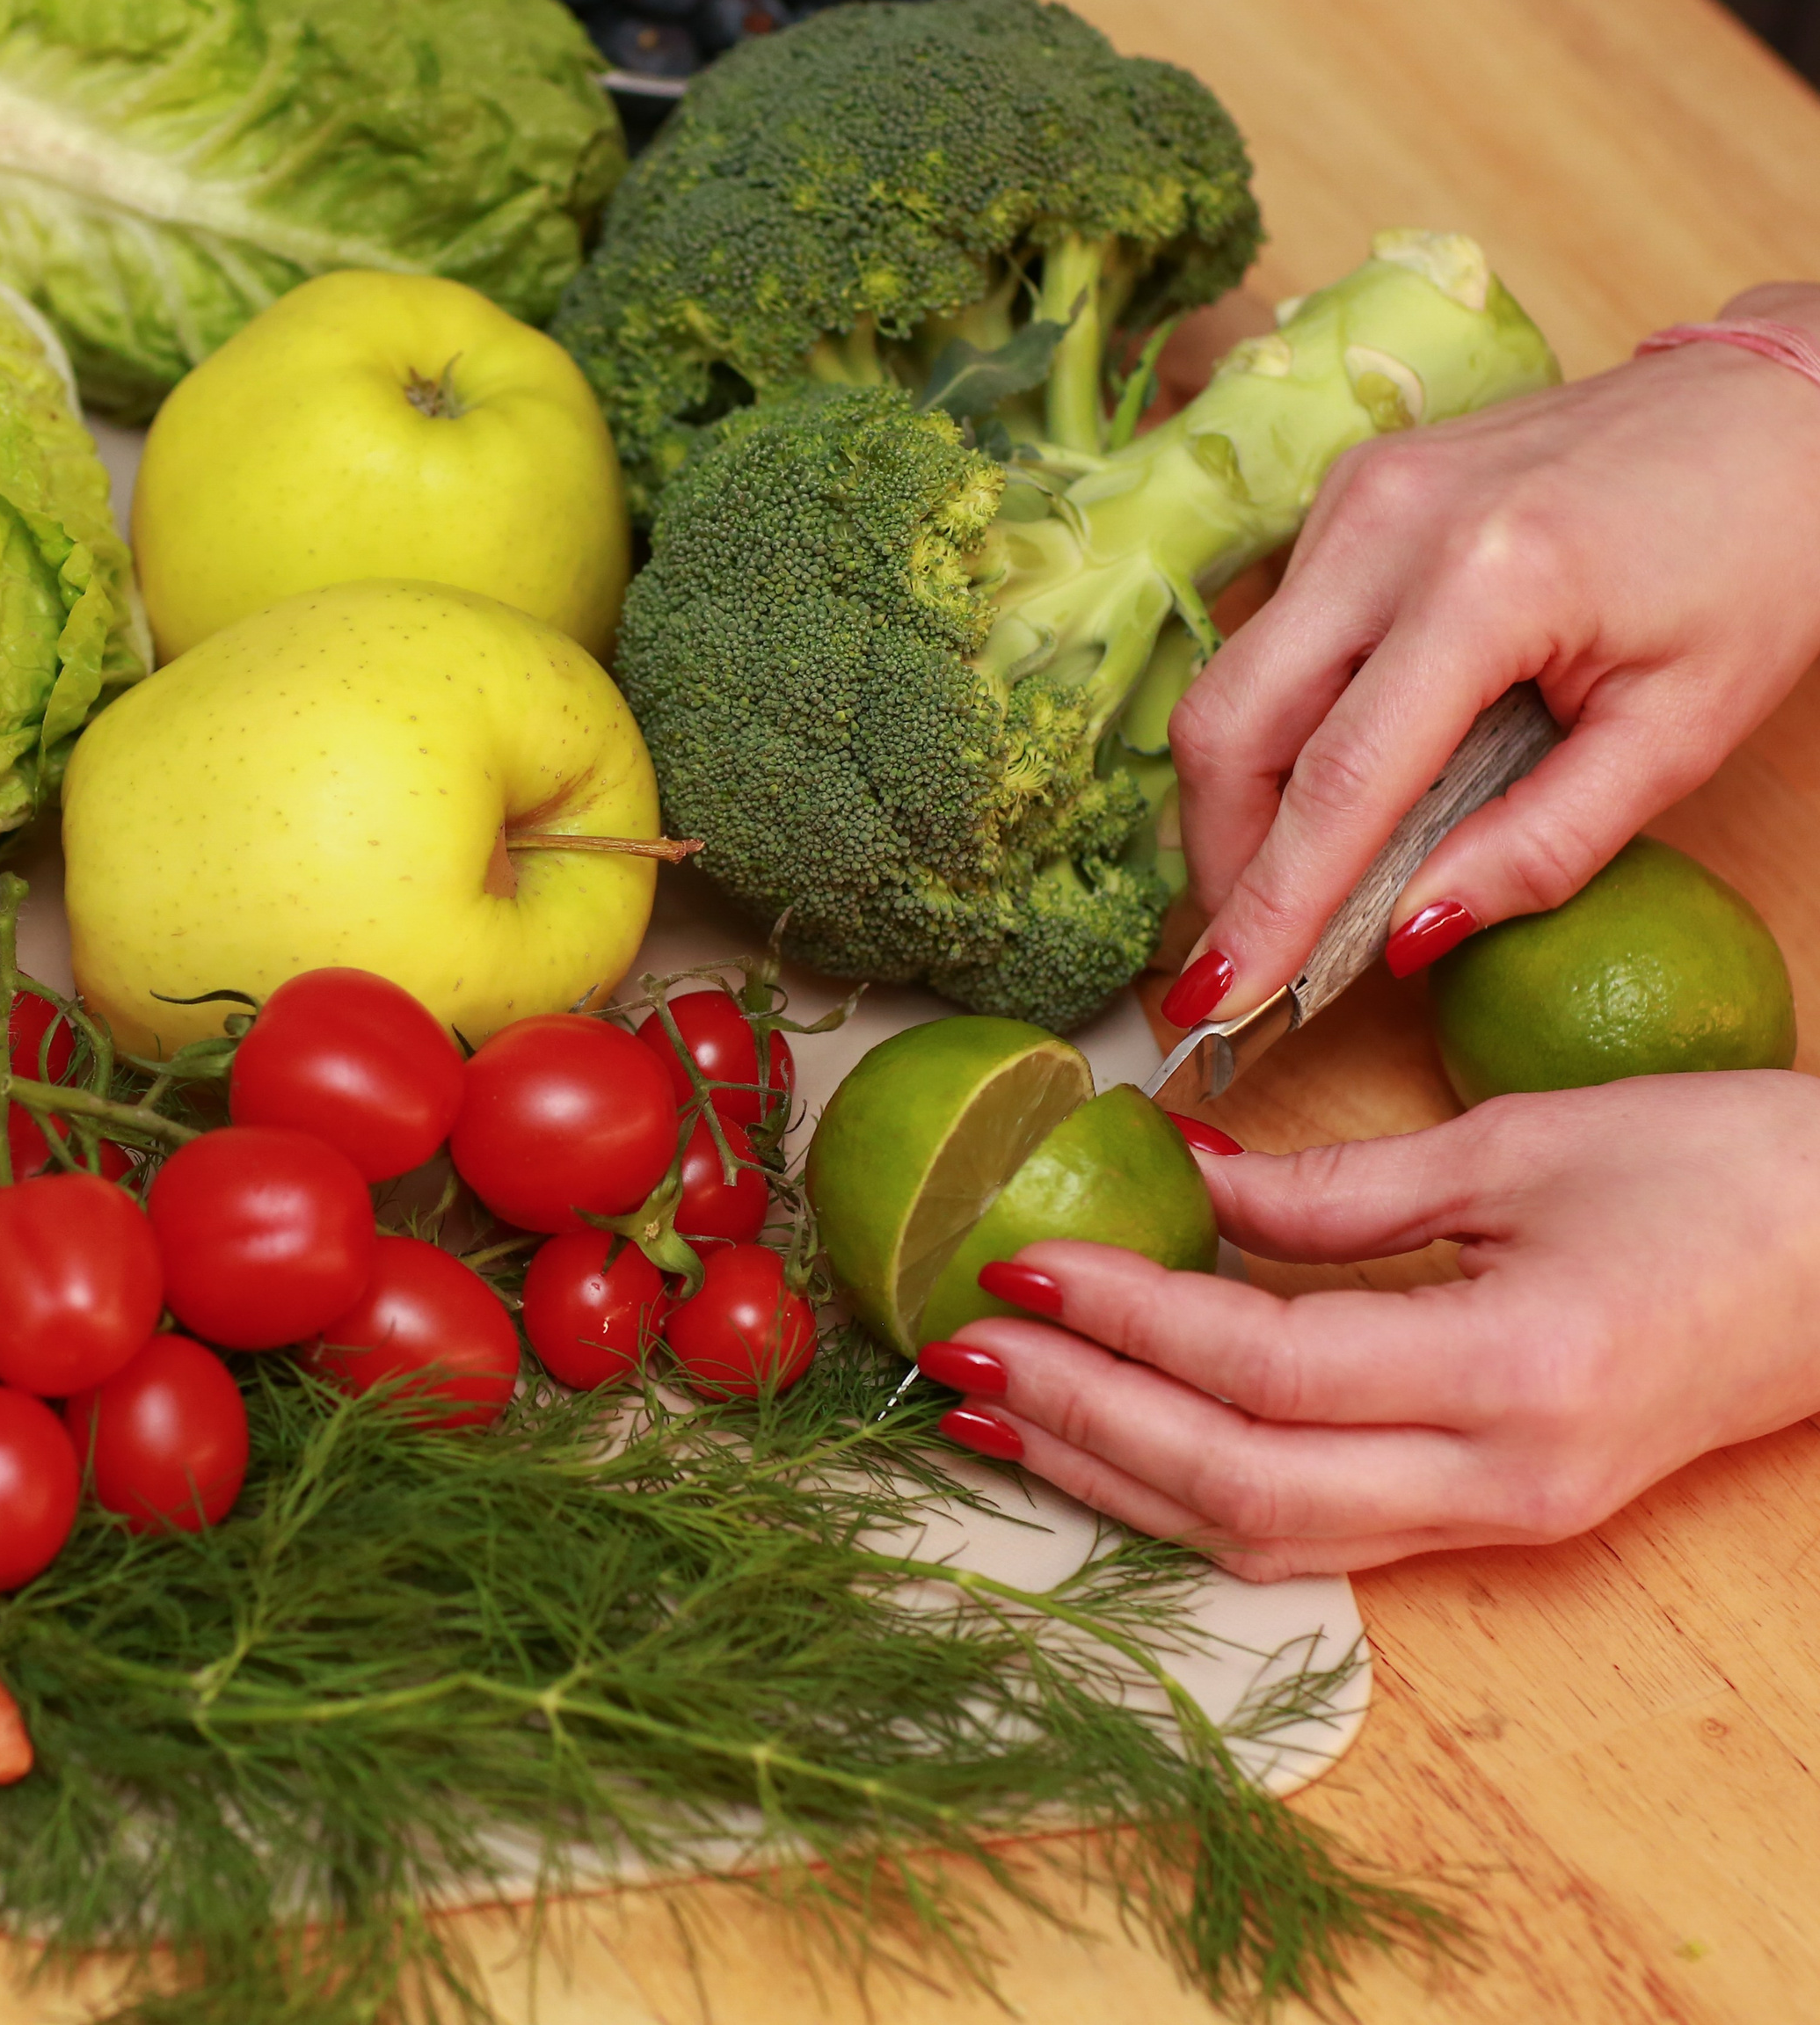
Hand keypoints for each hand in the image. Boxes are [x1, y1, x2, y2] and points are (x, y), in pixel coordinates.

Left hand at [916, 1071, 1819, 1578]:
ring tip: (996, 1414)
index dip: (1124, 1318)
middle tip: (955, 1350)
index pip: (1263, 1367)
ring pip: (1268, 1533)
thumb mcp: (1515, 1147)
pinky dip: (1197, 1492)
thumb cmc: (1725, 1174)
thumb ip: (1331, 1186)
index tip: (1010, 1262)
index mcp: (1514, 1374)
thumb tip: (1177, 1177)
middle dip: (1084, 1419)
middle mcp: (1501, 1482)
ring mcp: (1502, 1520)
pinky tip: (1117, 1443)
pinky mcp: (1498, 1516)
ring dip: (1118, 1475)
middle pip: (1241, 1485)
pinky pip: (1317, 1531)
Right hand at [1161, 282, 1819, 1022]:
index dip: (1268, 905)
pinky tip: (1335, 777)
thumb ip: (1542, 847)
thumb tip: (1406, 937)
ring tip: (1292, 878)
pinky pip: (1273, 635)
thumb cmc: (1762, 560)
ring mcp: (1358, 496)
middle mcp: (1389, 523)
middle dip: (1221, 856)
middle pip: (1230, 723)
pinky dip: (1280, 729)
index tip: (1219, 1000)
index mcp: (1489, 581)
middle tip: (1248, 950)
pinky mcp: (1351, 491)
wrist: (1785, 407)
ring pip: (1231, 680)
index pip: (1337, 780)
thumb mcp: (1680, 734)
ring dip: (1240, 797)